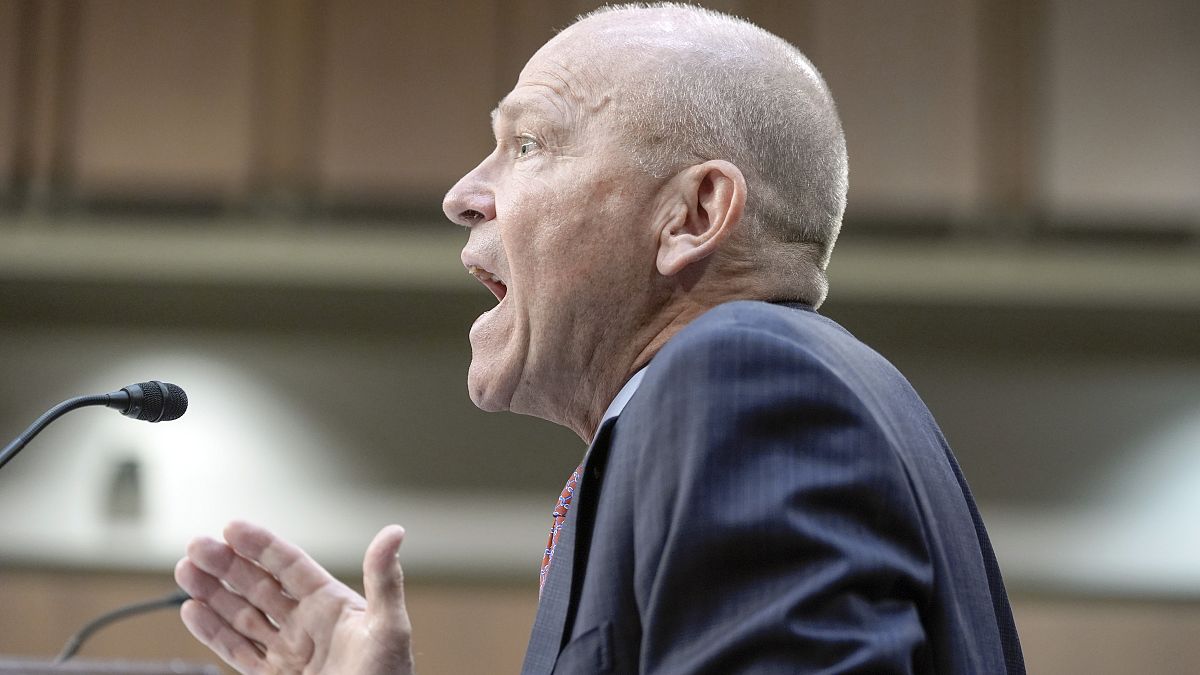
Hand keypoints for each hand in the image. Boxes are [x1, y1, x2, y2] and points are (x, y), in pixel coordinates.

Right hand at [175, 521, 413, 674]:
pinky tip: (193, 611)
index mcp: (333, 605)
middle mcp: (308, 625)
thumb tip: (394, 532)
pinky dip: (213, 632)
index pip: (290, 566)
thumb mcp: (389, 628)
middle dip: (227, 565)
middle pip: (259, 586)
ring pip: (242, 615)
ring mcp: (289, 652)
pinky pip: (238, 651)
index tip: (231, 527)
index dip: (261, 546)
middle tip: (195, 545)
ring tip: (185, 571)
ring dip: (213, 593)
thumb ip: (385, 581)